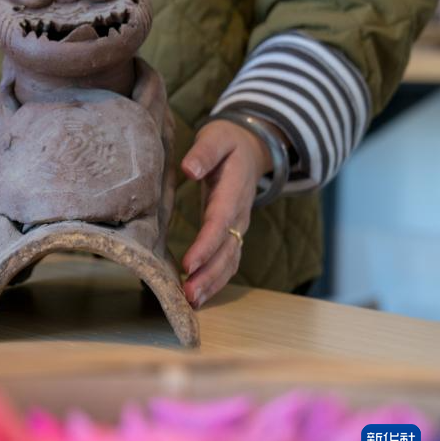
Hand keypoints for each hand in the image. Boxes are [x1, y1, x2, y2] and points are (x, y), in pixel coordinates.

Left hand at [179, 117, 278, 308]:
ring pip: (230, 261)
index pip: (220, 223)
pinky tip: (197, 296)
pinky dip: (215, 280)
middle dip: (208, 275)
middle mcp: (239, 214)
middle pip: (227, 250)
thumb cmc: (227, 142)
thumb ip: (204, 153)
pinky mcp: (233, 233)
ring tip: (190, 302)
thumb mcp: (216, 137)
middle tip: (187, 296)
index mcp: (233, 192)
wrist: (251, 147)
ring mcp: (239, 226)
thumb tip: (188, 169)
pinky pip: (228, 261)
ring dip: (212, 283)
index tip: (189, 263)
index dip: (205, 245)